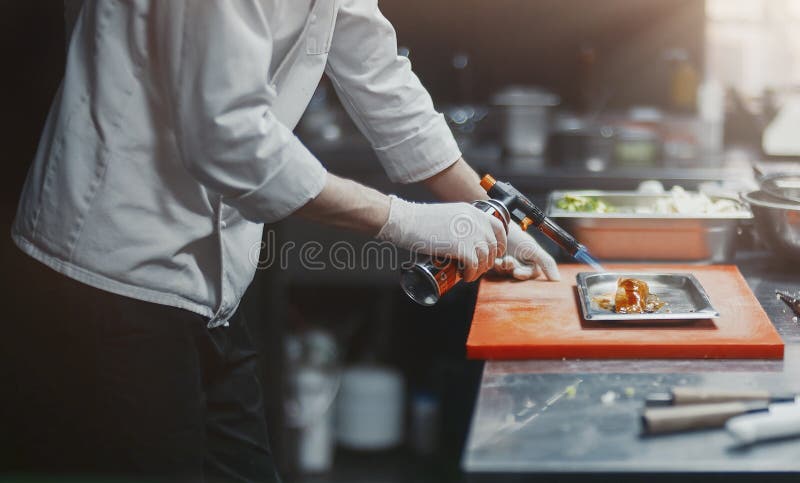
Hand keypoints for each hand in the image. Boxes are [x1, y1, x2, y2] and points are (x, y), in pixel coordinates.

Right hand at [377, 196, 506, 281]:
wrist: (406, 220)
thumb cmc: (420, 220)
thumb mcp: (449, 215)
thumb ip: (460, 223)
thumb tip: (466, 239)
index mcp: (473, 211)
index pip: (499, 227)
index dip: (500, 242)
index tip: (495, 252)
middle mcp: (475, 221)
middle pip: (493, 245)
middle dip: (488, 260)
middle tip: (478, 268)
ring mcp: (469, 234)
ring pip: (485, 258)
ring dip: (480, 270)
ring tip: (470, 274)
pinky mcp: (460, 248)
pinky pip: (474, 265)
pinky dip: (471, 274)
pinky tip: (465, 277)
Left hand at [493, 223, 559, 280]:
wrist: (498, 226)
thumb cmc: (517, 236)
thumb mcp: (533, 249)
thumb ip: (546, 263)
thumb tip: (558, 280)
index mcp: (531, 260)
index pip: (531, 274)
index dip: (524, 275)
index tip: (516, 272)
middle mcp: (521, 262)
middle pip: (517, 274)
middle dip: (512, 268)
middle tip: (507, 261)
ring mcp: (507, 263)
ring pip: (506, 273)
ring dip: (503, 266)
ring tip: (500, 258)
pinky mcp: (496, 262)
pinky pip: (496, 269)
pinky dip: (495, 264)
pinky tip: (494, 259)